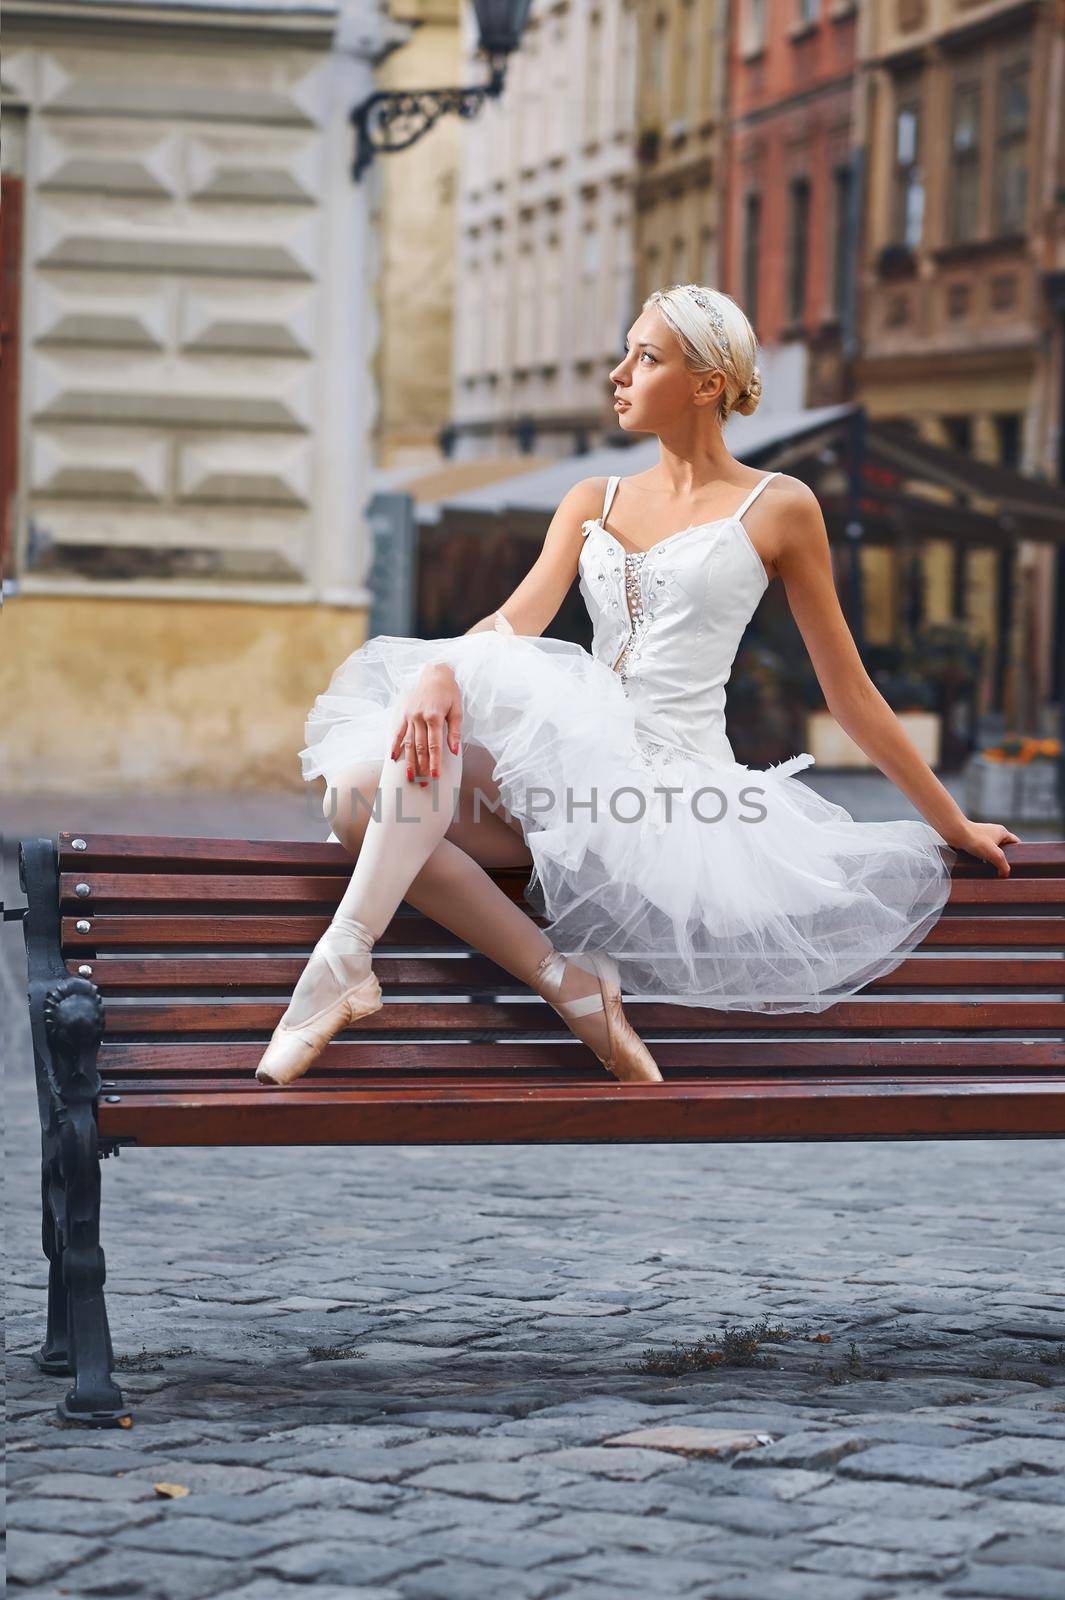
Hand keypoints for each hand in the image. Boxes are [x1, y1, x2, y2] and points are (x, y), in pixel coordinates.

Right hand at [389, 665, 461, 784]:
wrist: (434, 674)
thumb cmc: (449, 692)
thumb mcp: (457, 710)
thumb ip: (455, 732)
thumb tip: (455, 751)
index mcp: (435, 717)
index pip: (434, 746)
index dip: (435, 762)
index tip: (435, 776)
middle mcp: (420, 718)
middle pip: (420, 748)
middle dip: (422, 767)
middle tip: (424, 784)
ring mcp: (410, 716)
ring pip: (408, 743)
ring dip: (409, 762)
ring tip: (410, 777)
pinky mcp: (404, 714)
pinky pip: (398, 732)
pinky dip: (395, 746)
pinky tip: (393, 758)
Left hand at [941, 818, 1020, 877]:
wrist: (955, 833)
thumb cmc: (975, 839)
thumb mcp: (995, 854)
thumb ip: (1003, 865)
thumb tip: (1005, 874)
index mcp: (1002, 832)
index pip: (1016, 843)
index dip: (1018, 853)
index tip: (1017, 864)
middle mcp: (993, 833)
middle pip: (1003, 848)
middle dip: (1003, 859)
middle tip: (1003, 869)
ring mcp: (982, 837)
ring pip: (990, 851)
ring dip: (990, 859)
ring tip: (991, 870)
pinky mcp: (972, 841)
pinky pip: (980, 852)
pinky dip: (981, 859)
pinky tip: (979, 866)